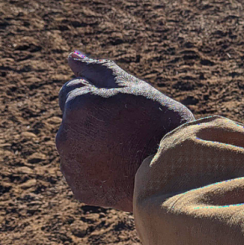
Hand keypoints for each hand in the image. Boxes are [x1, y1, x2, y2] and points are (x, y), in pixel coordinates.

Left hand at [56, 51, 193, 211]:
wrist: (177, 174)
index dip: (100, 97)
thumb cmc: (160, 124)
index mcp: (78, 104)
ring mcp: (71, 165)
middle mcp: (65, 135)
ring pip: (77, 146)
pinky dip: (97, 171)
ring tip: (129, 153)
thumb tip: (72, 56)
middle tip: (129, 132)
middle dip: (93, 122)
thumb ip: (99, 70)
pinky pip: (83, 173)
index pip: (73, 90)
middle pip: (73, 120)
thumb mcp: (134, 88)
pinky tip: (122, 171)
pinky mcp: (79, 189)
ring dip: (94, 145)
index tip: (124, 110)